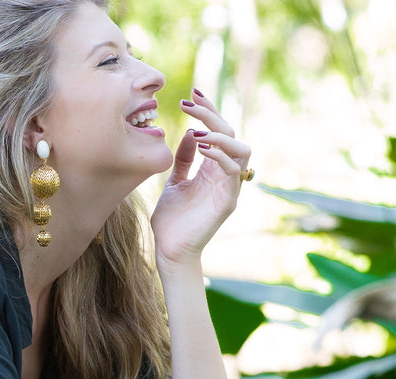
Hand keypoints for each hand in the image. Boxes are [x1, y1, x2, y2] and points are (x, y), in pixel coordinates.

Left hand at [150, 89, 251, 267]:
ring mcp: (228, 188)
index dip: (208, 111)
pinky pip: (233, 172)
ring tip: (197, 131)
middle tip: (189, 104)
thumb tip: (188, 133)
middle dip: (211, 115)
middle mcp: (224, 175)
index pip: (217, 132)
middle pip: (230, 134)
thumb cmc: (171, 221)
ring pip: (241, 149)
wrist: (169, 251)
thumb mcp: (173, 182)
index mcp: (212, 169)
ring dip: (220, 135)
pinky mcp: (227, 202)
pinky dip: (219, 156)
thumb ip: (183, 160)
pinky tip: (200, 149)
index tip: (192, 94)